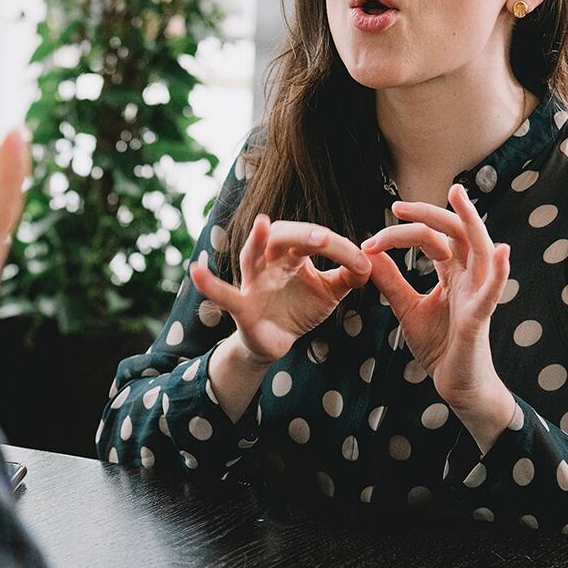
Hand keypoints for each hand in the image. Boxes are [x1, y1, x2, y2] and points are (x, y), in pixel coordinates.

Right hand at [191, 216, 370, 364]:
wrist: (276, 342)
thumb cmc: (300, 307)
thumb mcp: (330, 291)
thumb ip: (350, 276)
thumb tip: (372, 262)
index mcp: (293, 253)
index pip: (315, 241)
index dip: (339, 249)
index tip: (363, 264)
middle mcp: (270, 260)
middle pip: (282, 236)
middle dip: (302, 235)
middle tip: (323, 238)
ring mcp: (252, 281)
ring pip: (252, 255)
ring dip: (256, 241)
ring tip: (261, 225)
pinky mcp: (240, 306)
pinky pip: (224, 294)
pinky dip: (209, 284)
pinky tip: (195, 273)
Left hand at [360, 184, 516, 451]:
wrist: (455, 384)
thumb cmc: (439, 346)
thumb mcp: (407, 308)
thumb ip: (391, 282)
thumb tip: (368, 253)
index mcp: (452, 274)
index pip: (431, 239)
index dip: (401, 233)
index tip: (370, 239)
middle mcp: (468, 278)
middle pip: (455, 233)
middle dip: (429, 214)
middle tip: (398, 205)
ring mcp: (478, 295)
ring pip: (480, 249)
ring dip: (471, 222)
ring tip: (460, 197)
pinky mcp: (480, 318)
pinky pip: (493, 292)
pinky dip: (499, 272)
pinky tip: (502, 251)